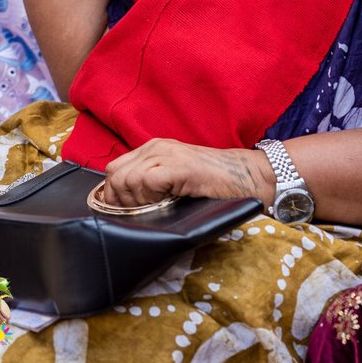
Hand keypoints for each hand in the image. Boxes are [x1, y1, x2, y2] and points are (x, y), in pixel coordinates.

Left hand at [98, 139, 275, 208]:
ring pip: (127, 179)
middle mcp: (156, 147)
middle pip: (115, 174)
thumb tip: (125, 206)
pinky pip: (146, 181)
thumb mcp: (175, 182)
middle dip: (120, 200)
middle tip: (138, 215)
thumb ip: (151, 187)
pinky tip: (163, 204)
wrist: (248, 176)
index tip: (124, 213)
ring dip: (134, 202)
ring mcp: (167, 154)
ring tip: (153, 210)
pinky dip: (148, 197)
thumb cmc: (215, 185)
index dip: (113, 194)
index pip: (114, 170)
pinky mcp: (179, 166)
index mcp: (152, 150)